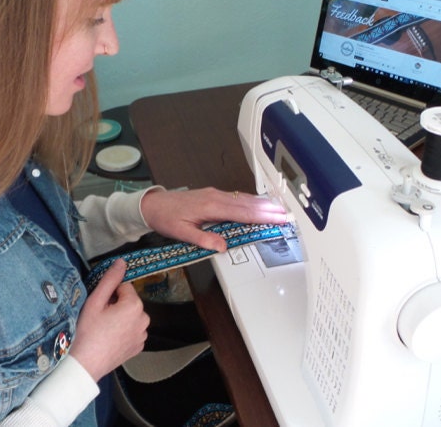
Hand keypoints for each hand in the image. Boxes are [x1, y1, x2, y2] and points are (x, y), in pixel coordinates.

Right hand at [71, 259, 148, 380]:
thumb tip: (122, 262)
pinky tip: (109, 338)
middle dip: (115, 305)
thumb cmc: (87, 332)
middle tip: (100, 317)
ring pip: (130, 315)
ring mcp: (142, 335)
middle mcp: (144, 319)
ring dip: (119, 317)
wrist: (85, 364)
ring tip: (103, 329)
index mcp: (135, 305)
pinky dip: (123, 330)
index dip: (110, 293)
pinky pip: (131, 330)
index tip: (100, 305)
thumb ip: (110, 279)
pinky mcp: (138, 346)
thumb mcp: (95, 301)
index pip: (124, 286)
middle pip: (128, 301)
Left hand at [140, 187, 286, 251]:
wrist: (154, 204)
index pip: (242, 213)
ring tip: (279, 209)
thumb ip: (203, 239)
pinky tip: (258, 205)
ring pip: (243, 199)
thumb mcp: (182, 233)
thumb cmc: (166, 217)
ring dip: (262, 204)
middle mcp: (215, 198)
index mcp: (210, 207)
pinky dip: (251, 202)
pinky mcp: (213, 195)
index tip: (277, 218)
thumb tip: (222, 246)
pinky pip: (237, 198)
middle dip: (268, 209)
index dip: (261, 216)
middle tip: (286, 214)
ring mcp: (215, 195)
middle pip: (247, 204)